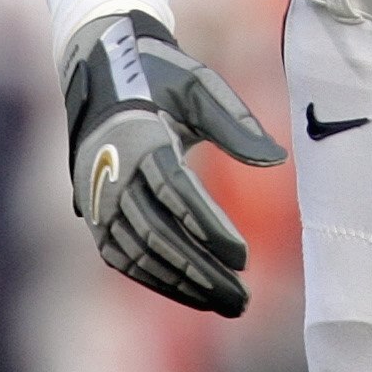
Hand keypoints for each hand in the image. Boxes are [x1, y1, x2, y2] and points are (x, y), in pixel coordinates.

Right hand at [63, 11, 284, 315]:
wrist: (102, 66)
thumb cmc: (160, 75)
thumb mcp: (199, 87)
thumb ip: (236, 125)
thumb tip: (277, 161)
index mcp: (139, 139)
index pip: (176, 194)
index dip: (210, 229)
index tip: (245, 257)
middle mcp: (111, 174)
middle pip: (159, 235)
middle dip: (201, 272)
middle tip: (242, 300)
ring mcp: (98, 198)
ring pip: (140, 254)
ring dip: (182, 284)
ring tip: (226, 304)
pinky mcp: (93, 213)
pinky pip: (123, 256)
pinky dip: (156, 279)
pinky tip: (191, 294)